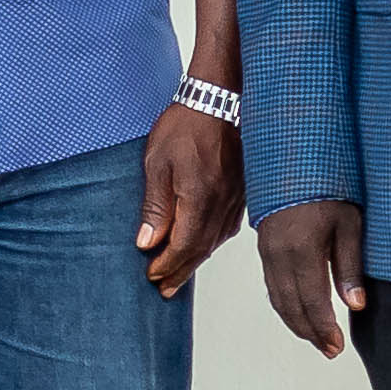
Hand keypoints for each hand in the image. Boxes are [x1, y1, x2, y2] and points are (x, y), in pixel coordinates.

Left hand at [136, 99, 246, 296]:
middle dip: (180, 271)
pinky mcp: (242, 192)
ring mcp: (236, 199)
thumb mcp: (157, 162)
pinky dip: (211, 242)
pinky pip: (227, 226)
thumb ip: (155, 206)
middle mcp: (222, 205)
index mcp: (200, 200)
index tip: (151, 276)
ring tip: (178, 274)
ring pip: (215, 241)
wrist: (223, 99)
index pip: (183, 246)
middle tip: (164, 290)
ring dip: (195, 259)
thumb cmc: (187, 125)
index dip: (167, 265)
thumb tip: (147, 242)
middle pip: (200, 250)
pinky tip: (203, 246)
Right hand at [259, 196, 366, 355]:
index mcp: (302, 250)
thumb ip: (350, 266)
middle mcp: (278, 255)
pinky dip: (284, 306)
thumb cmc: (329, 189)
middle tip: (329, 350)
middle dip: (310, 332)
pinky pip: (271, 285)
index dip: (324, 328)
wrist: (296, 162)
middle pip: (291, 306)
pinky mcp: (263, 248)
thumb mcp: (350, 225)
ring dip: (295, 322)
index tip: (337, 346)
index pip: (312, 301)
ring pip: (277, 298)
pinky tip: (297, 313)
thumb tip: (355, 305)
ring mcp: (267, 252)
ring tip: (316, 339)